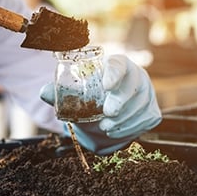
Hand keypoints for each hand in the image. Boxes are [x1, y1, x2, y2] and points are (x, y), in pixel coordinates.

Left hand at [40, 54, 160, 153]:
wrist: (105, 116)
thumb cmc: (91, 99)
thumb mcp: (76, 95)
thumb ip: (59, 92)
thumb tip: (44, 92)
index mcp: (117, 65)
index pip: (119, 64)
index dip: (115, 73)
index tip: (106, 85)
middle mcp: (136, 76)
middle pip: (134, 85)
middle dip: (121, 100)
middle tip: (106, 114)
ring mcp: (148, 93)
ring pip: (141, 104)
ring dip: (124, 118)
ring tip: (106, 127)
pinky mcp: (152, 111)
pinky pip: (147, 118)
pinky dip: (131, 127)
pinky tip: (116, 131)